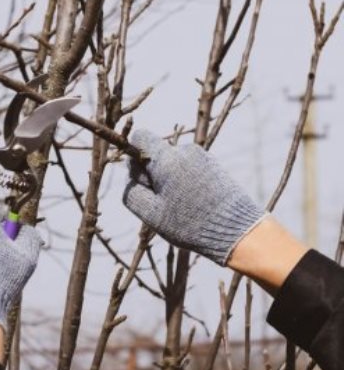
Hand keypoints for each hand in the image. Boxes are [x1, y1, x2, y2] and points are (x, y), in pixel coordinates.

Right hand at [123, 130, 265, 265]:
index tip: (143, 181)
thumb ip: (132, 191)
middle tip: (163, 202)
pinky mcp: (213, 165)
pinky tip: (195, 203)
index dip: (134, 158)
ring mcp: (202, 156)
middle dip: (152, 174)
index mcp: (167, 159)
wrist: (238, 231)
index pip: (140, 137)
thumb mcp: (151, 214)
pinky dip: (184, 183)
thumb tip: (132, 176)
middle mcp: (185, 151)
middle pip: (155, 154)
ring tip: (183, 206)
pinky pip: (187, 168)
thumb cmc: (190, 224)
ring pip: (171, 163)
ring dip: (169, 181)